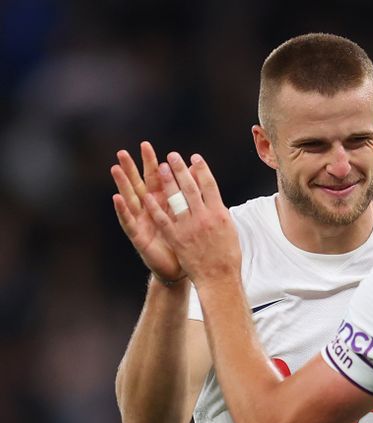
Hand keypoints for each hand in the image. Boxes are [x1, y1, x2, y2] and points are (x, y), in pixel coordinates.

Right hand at [111, 142, 184, 282]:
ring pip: (130, 199)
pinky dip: (123, 210)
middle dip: (131, 168)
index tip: (145, 145)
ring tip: (115, 169)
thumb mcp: (190, 214)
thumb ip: (191, 194)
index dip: (150, 162)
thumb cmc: (187, 240)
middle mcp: (150, 209)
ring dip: (122, 184)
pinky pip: (129, 222)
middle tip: (123, 152)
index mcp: (164, 202)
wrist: (182, 268)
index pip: (155, 178)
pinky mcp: (139, 236)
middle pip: (139, 185)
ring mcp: (142, 222)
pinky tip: (117, 198)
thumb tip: (197, 171)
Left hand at [143, 152, 241, 287]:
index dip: (202, 169)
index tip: (195, 157)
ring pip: (176, 199)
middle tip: (173, 156)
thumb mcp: (229, 230)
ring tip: (160, 167)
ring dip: (167, 182)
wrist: (218, 277)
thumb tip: (214, 199)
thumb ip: (220, 213)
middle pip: (191, 188)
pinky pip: (163, 219)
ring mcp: (189, 227)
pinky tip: (147, 195)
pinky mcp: (177, 238)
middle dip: (181, 170)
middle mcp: (204, 217)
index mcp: (219, 213)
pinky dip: (154, 207)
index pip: (210, 185)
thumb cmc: (227, 256)